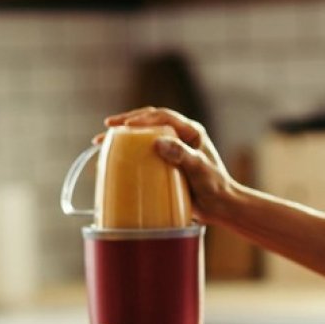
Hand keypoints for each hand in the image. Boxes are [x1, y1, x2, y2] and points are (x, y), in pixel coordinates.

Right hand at [101, 107, 235, 224]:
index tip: (125, 125)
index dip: (142, 118)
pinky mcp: (166, 164)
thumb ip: (182, 155)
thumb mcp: (199, 169)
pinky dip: (129, 154)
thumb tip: (158, 143)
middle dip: (127, 121)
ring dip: (125, 136)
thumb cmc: (215, 186)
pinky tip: (115, 160)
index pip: (163, 117)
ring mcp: (172, 150)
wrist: (220, 206)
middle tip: (108, 126)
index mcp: (190, 132)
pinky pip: (144, 154)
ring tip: (103, 141)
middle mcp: (180, 137)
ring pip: (145, 136)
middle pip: (150, 121)